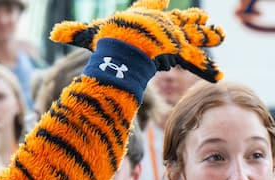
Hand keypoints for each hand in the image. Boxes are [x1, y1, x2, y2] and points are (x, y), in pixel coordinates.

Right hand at [50, 0, 225, 82]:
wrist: (125, 49)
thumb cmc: (108, 41)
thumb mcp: (90, 36)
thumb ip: (76, 34)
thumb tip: (54, 34)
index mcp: (143, 16)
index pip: (152, 3)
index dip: (156, 1)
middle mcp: (161, 24)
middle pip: (179, 19)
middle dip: (191, 19)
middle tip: (203, 18)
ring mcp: (172, 36)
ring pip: (193, 34)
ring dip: (207, 35)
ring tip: (220, 34)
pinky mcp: (180, 50)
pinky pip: (195, 61)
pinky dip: (206, 69)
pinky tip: (219, 77)